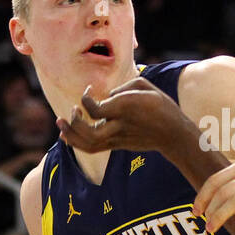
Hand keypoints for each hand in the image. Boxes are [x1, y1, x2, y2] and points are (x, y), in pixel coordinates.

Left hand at [55, 79, 194, 158]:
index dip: (85, 98)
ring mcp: (118, 138)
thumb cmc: (161, 105)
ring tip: (61, 123)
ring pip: (88, 143)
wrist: (173, 133)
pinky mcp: (117, 145)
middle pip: (88, 131)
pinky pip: (92, 148)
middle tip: (73, 109)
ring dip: (71, 134)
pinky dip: (76, 142)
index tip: (89, 91)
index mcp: (125, 108)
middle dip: (74, 121)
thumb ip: (122, 87)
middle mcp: (119, 125)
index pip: (94, 108)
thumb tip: (107, 96)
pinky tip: (67, 135)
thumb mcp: (146, 86)